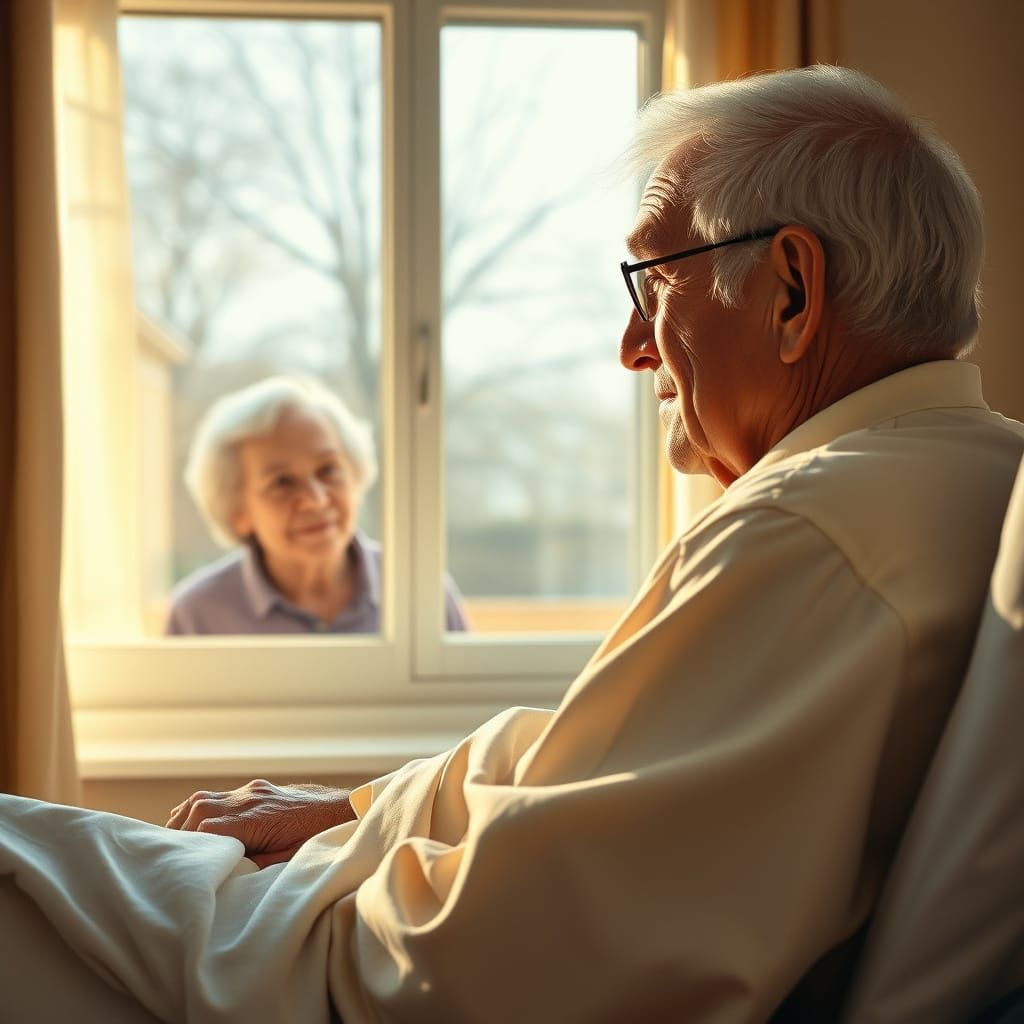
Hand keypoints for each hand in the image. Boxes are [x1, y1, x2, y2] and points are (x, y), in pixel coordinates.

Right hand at [166, 779, 356, 867]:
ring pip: (203, 799)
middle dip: (180, 834)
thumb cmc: (321, 840)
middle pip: (198, 810)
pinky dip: (198, 809)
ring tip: (174, 843)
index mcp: (257, 818)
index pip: (207, 830)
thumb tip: (224, 872)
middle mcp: (250, 799)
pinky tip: (191, 825)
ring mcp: (252, 791)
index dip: (190, 849)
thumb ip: (255, 863)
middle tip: (170, 858)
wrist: (346, 809)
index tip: (179, 867)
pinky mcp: (256, 789)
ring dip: (184, 820)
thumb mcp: (289, 861)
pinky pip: (216, 795)